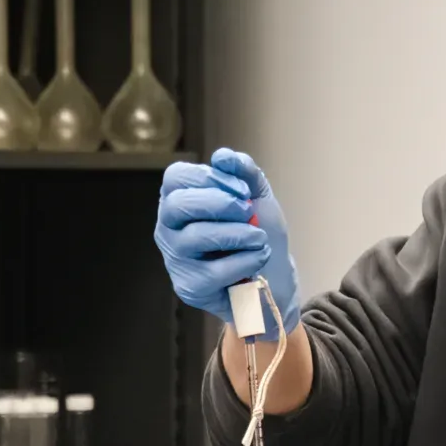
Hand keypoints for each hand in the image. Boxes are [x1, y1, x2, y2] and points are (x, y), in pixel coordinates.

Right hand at [157, 148, 300, 340]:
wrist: (276, 275)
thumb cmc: (258, 231)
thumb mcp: (256, 194)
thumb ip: (242, 171)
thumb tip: (222, 157)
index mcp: (179, 199)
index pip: (176, 176)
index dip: (211, 177)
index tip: (242, 190)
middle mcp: (168, 228)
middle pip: (178, 204)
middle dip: (220, 203)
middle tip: (248, 211)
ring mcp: (175, 259)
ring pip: (196, 236)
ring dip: (238, 233)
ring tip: (259, 237)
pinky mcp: (189, 287)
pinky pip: (214, 270)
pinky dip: (245, 260)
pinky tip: (258, 258)